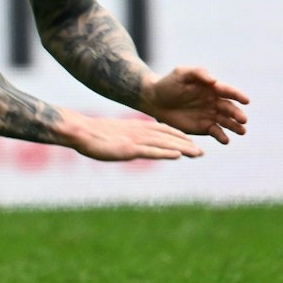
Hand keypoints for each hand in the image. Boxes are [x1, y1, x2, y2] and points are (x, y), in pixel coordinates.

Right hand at [61, 114, 205, 161]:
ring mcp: (135, 140)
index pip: (162, 130)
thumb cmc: (92, 134)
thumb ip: (124, 139)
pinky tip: (178, 155)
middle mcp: (139, 132)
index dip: (178, 136)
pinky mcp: (129, 149)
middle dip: (186, 143)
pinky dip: (167, 152)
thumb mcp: (113, 135)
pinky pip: (152, 151)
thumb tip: (127, 145)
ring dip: (183, 148)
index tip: (190, 142)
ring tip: (198, 154)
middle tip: (202, 151)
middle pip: (168, 136)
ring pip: (165, 143)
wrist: (80, 130)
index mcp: (135, 127)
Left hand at [142, 66, 248, 143]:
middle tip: (243, 119)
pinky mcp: (204, 127)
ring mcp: (210, 115)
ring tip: (242, 131)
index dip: (238, 95)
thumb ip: (198, 74)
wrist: (155, 100)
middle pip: (230, 108)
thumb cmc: (168, 84)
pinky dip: (222, 136)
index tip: (246, 100)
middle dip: (237, 114)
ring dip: (235, 126)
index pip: (228, 91)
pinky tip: (226, 140)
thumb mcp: (181, 73)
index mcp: (212, 88)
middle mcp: (214, 101)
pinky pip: (216, 132)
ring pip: (227, 122)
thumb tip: (214, 80)